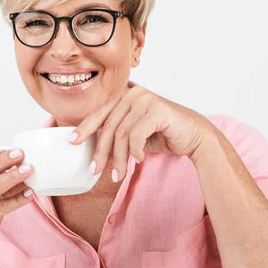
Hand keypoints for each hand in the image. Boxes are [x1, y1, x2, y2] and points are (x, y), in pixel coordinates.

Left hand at [68, 86, 213, 180]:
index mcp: (125, 96)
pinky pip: (136, 135)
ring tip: (118, 174)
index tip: (72, 142)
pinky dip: (135, 151)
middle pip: (109, 126)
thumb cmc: (163, 135)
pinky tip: (139, 159)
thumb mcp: (133, 134)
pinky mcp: (158, 109)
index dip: (84, 128)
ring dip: (118, 158)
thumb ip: (116, 133)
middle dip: (101, 152)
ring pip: (121, 133)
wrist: (195, 136)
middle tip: (96, 170)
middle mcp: (133, 93)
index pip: (100, 113)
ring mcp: (146, 99)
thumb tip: (92, 148)